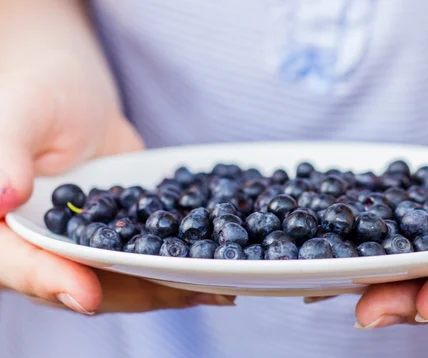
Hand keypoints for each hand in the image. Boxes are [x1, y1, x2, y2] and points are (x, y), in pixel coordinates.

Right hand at [0, 56, 234, 314]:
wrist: (72, 88)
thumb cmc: (39, 90)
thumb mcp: (21, 113)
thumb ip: (7, 154)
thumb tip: (0, 199)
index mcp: (0, 230)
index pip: (17, 265)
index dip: (50, 280)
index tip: (86, 295)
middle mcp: (38, 247)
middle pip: (77, 284)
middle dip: (130, 293)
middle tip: (182, 294)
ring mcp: (81, 246)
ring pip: (117, 280)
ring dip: (162, 288)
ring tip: (213, 290)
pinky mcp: (115, 238)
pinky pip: (140, 258)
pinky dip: (173, 265)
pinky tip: (212, 269)